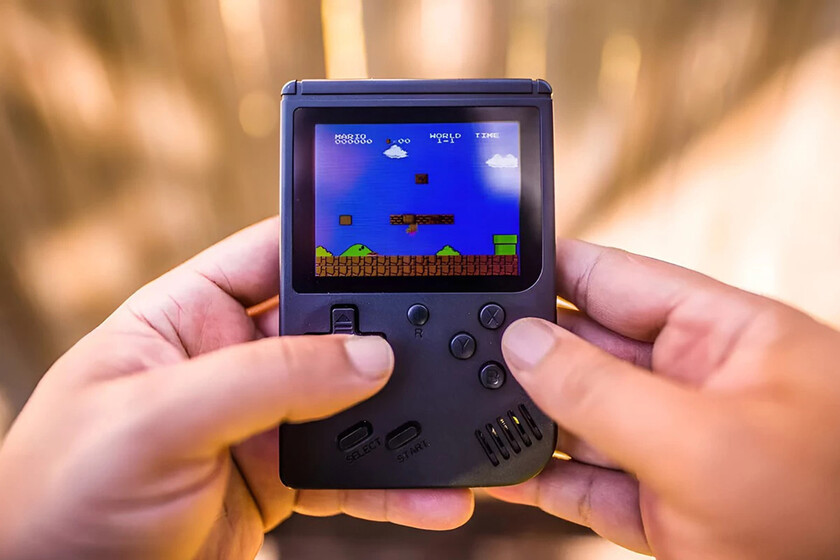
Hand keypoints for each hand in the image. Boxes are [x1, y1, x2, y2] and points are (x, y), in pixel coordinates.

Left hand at [0, 218, 472, 559]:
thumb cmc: (65, 493)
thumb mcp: (158, 419)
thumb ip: (265, 380)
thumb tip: (368, 357)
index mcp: (189, 316)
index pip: (275, 258)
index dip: (338, 246)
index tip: (405, 243)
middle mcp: (231, 361)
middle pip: (331, 331)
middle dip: (390, 339)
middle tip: (453, 340)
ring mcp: (260, 421)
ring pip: (352, 406)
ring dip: (406, 418)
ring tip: (463, 422)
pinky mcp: (280, 478)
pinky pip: (351, 472)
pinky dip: (395, 485)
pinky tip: (432, 492)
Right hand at [487, 240, 839, 559]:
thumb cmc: (826, 513)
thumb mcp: (700, 441)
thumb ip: (600, 389)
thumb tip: (525, 345)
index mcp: (715, 334)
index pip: (614, 277)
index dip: (549, 267)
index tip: (488, 267)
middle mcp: (687, 382)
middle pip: (584, 349)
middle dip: (526, 353)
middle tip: (467, 357)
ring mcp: (669, 445)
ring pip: (576, 419)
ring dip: (525, 420)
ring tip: (472, 414)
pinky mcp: (656, 506)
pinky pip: (581, 483)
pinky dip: (538, 480)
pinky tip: (498, 470)